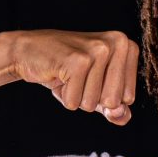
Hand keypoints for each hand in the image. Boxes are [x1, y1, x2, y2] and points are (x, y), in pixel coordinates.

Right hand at [3, 29, 138, 124]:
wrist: (30, 52)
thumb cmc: (68, 72)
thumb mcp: (97, 92)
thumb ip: (116, 109)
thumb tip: (119, 113)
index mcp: (127, 47)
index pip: (128, 98)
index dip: (106, 98)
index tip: (92, 77)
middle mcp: (117, 43)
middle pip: (113, 102)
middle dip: (92, 99)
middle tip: (79, 77)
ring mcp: (98, 49)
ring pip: (92, 103)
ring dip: (76, 96)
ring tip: (69, 75)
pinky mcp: (78, 60)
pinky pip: (75, 102)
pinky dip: (64, 95)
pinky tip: (59, 75)